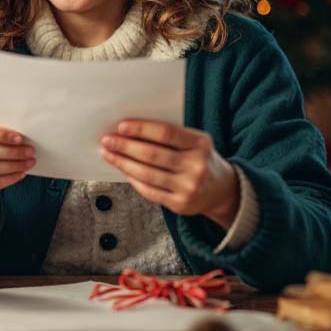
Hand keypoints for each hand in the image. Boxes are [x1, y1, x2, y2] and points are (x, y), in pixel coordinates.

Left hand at [100, 119, 239, 228]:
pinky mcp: (181, 205)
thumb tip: (128, 131)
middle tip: (107, 140)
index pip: (166, 133)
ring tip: (108, 154)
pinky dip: (133, 179)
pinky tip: (123, 170)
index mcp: (201, 144)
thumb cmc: (199, 159)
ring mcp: (189, 187)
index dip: (142, 129)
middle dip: (125, 146)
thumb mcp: (194, 143)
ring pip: (147, 174)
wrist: (222, 190)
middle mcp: (197, 166)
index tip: (121, 126)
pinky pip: (149, 191)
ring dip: (123, 163)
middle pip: (153, 155)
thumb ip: (169, 137)